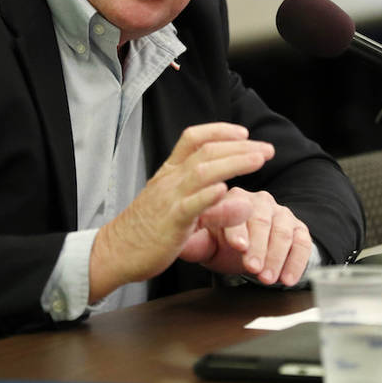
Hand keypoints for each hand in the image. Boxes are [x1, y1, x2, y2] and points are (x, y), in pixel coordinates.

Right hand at [89, 123, 272, 302]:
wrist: (114, 251)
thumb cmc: (144, 229)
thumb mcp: (170, 203)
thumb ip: (196, 195)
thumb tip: (227, 190)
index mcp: (169, 173)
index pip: (193, 138)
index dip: (220, 131)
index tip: (243, 133)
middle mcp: (170, 180)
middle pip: (206, 151)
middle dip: (240, 147)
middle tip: (267, 149)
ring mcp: (169, 199)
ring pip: (202, 172)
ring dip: (233, 162)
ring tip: (258, 159)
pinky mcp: (170, 223)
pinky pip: (190, 205)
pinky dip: (209, 195)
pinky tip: (226, 189)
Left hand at [180, 187, 313, 286]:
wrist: (245, 252)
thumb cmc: (221, 244)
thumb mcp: (204, 244)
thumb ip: (194, 241)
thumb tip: (180, 240)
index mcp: (234, 197)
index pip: (236, 209)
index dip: (237, 230)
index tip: (237, 247)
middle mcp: (260, 201)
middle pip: (262, 220)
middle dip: (259, 247)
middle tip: (253, 268)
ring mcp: (281, 213)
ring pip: (283, 232)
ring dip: (276, 257)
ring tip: (267, 279)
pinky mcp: (298, 228)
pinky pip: (303, 243)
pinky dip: (296, 262)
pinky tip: (288, 279)